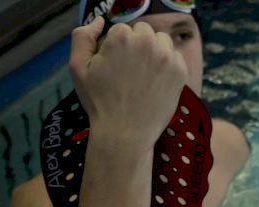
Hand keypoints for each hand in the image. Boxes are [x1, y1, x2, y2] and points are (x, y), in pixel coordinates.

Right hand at [69, 16, 187, 151]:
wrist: (124, 134)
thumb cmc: (98, 102)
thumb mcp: (77, 68)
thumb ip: (82, 36)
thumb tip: (100, 20)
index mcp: (123, 37)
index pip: (120, 30)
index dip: (114, 48)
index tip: (112, 67)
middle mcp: (148, 42)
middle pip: (142, 31)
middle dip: (135, 46)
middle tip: (127, 72)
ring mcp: (168, 57)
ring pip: (160, 41)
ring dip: (152, 52)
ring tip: (141, 76)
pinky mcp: (181, 71)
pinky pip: (173, 57)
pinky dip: (165, 66)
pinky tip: (153, 83)